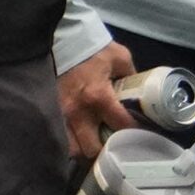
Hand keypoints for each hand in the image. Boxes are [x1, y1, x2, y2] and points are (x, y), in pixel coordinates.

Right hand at [58, 39, 134, 162]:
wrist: (62, 40)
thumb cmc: (93, 49)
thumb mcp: (121, 59)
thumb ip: (133, 77)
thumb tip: (143, 93)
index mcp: (99, 97)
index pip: (121, 126)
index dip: (135, 135)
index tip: (144, 138)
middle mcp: (78, 112)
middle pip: (91, 150)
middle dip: (106, 154)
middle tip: (118, 151)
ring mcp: (61, 115)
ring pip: (72, 151)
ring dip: (86, 153)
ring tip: (99, 150)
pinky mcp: (51, 113)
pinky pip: (60, 140)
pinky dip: (71, 146)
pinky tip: (82, 143)